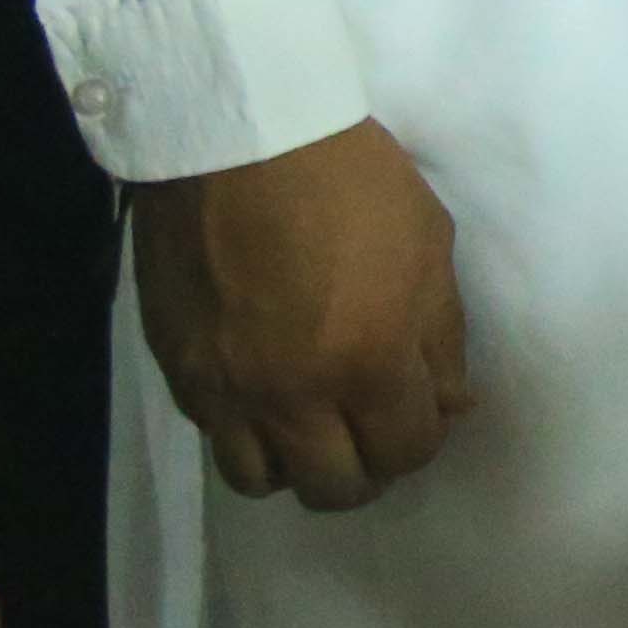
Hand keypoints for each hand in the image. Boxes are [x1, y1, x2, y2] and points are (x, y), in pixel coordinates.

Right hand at [132, 118, 475, 510]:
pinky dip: (246, 431)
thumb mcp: (428, 245)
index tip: (419, 410)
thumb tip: (448, 402)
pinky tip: (265, 390)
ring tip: (311, 424)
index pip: (406, 452)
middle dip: (365, 467)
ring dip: (297, 463)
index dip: (422, 438)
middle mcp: (295, 395)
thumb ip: (440, 337)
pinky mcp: (180, 374)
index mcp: (368, 360)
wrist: (239, 138)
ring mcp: (229, 391)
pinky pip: (216, 438)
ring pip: (262, 482)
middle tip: (369, 428)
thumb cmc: (350, 179)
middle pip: (334, 488)